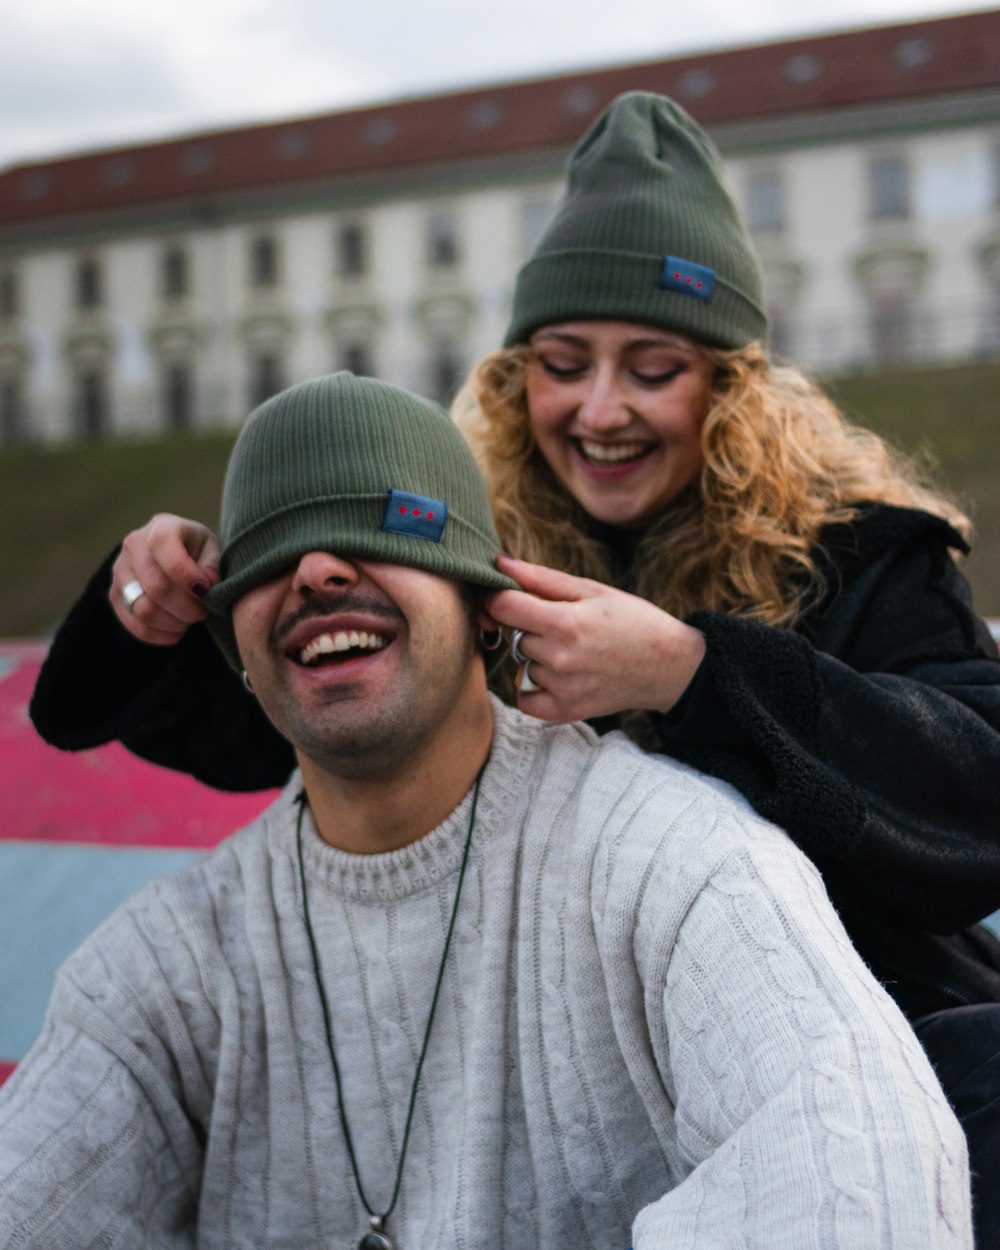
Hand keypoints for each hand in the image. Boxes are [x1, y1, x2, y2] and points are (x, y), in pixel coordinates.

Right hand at [109, 513, 221, 644]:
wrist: (172, 555)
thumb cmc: (197, 551)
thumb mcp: (212, 548)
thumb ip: (212, 565)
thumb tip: (204, 587)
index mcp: (161, 527)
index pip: (164, 546)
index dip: (186, 573)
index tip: (206, 590)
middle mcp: (133, 546)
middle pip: (156, 587)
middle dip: (187, 607)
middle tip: (203, 611)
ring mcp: (119, 572)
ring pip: (144, 610)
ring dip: (174, 623)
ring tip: (190, 620)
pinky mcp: (114, 596)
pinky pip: (135, 626)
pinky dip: (160, 635)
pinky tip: (177, 631)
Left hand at [487, 554, 705, 722]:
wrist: (669, 666)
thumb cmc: (632, 620)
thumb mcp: (592, 590)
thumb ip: (541, 578)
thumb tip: (498, 562)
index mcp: (566, 623)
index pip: (503, 606)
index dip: (499, 596)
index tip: (509, 595)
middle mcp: (560, 659)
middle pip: (512, 634)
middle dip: (525, 624)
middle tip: (557, 622)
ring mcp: (562, 688)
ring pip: (521, 663)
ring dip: (534, 654)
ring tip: (569, 648)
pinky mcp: (565, 711)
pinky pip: (525, 697)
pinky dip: (532, 685)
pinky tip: (555, 673)